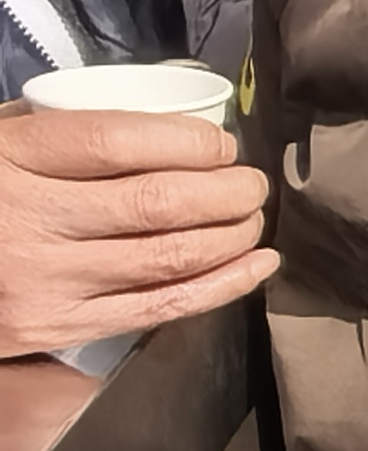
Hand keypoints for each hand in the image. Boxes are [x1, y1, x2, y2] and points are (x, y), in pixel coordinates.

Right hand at [0, 105, 275, 359]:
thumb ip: (61, 129)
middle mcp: (27, 218)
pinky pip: (158, 308)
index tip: (222, 144)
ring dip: (233, 237)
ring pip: (169, 257)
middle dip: (227, 191)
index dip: (188, 142)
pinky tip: (259, 266)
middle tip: (252, 184)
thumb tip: (167, 123)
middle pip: (156, 203)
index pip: (116, 142)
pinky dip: (223, 287)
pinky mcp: (56, 328)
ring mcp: (44, 279)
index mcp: (9, 156)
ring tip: (254, 218)